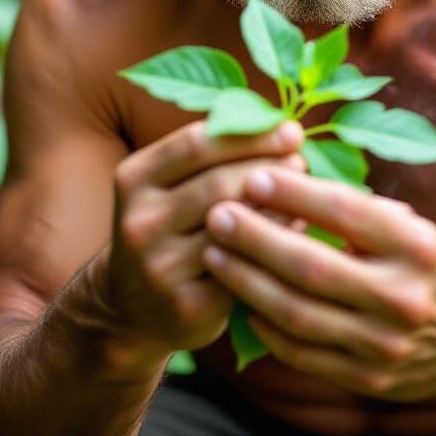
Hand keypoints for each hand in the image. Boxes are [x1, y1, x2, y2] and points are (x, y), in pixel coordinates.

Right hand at [100, 120, 308, 356]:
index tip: (291, 130)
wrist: (131, 308)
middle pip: (218, 183)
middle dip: (268, 168)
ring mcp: (160, 267)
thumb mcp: (168, 184)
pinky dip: (275, 244)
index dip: (251, 134)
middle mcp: (140, 221)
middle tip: (301, 162)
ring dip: (277, 206)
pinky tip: (295, 232)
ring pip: (234, 227)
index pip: (198, 144)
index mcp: (134, 178)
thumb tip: (281, 127)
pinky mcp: (186, 306)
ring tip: (303, 192)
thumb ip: (211, 154)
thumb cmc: (169, 227)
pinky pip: (243, 267)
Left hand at [201, 167, 435, 402]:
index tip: (251, 175)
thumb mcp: (410, 226)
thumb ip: (356, 210)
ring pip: (298, 314)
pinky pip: (302, 354)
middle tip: (216, 214)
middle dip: (256, 238)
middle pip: (312, 266)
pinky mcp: (370, 380)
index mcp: (416, 245)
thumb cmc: (430, 265)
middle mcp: (404, 296)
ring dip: (247, 282)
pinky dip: (265, 326)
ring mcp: (386, 345)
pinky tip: (242, 299)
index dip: (293, 194)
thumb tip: (285, 178)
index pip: (344, 212)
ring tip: (214, 253)